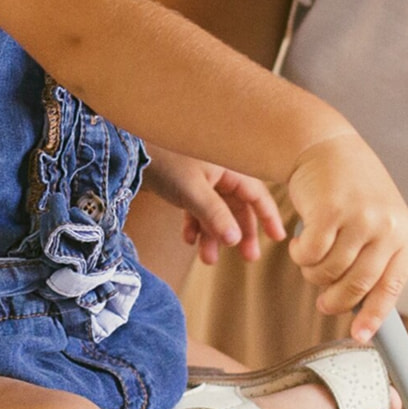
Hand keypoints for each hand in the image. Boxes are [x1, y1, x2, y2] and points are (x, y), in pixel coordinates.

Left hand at [142, 150, 285, 264]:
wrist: (128, 148)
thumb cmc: (165, 161)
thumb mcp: (193, 191)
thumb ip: (215, 215)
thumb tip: (235, 240)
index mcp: (230, 168)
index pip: (257, 195)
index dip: (269, 216)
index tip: (279, 238)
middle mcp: (219, 173)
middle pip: (238, 207)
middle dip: (241, 233)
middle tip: (248, 257)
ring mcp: (202, 179)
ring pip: (216, 212)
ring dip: (213, 235)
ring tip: (207, 259)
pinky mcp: (184, 184)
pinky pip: (197, 209)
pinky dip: (195, 225)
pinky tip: (188, 240)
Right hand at [283, 131, 407, 340]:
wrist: (325, 146)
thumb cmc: (348, 189)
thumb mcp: (376, 219)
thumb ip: (375, 256)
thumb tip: (363, 307)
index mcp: (404, 232)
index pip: (392, 285)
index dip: (374, 315)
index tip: (360, 335)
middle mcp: (386, 226)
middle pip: (357, 286)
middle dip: (334, 301)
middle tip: (323, 302)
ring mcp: (359, 217)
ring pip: (328, 272)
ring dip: (312, 272)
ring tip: (309, 257)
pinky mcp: (329, 211)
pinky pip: (309, 255)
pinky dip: (299, 255)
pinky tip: (299, 242)